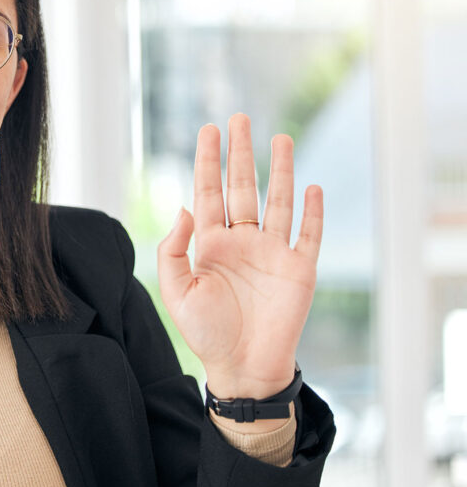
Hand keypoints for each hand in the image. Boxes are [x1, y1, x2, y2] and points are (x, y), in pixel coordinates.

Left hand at [157, 113, 322, 410]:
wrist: (243, 368)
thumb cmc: (206, 333)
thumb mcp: (177, 291)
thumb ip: (174, 250)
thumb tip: (184, 208)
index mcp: (210, 244)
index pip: (208, 191)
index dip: (208, 161)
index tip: (209, 129)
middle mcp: (242, 242)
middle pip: (242, 186)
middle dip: (240, 153)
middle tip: (239, 118)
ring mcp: (272, 253)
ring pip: (277, 201)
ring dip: (279, 170)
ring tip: (280, 138)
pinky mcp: (299, 270)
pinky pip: (308, 234)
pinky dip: (312, 211)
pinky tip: (311, 186)